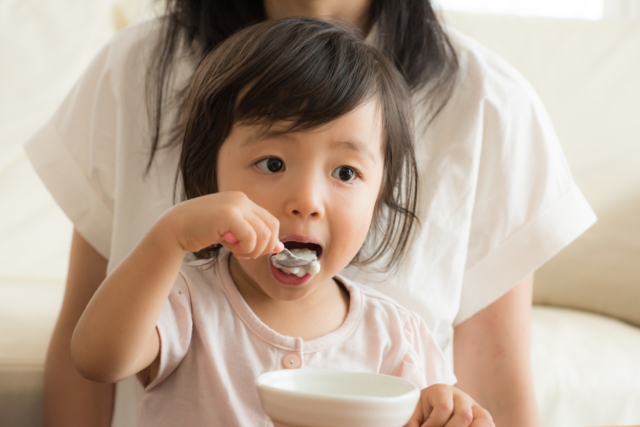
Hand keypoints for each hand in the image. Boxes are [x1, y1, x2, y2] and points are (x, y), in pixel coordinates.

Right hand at [166, 191, 282, 257]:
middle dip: (264, 246)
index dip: (270, 240)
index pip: (270, 221)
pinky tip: (233, 250)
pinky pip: (251, 237)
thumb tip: (280, 248)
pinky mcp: (229, 215)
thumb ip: (253, 236)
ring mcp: (236, 205)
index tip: (257, 252)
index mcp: (243, 201)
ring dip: (255, 249)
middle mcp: (241, 200)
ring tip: (239, 252)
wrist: (175, 227)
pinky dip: (247, 248)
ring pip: (264, 233)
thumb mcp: (231, 233)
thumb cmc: (201, 230)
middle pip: (272, 227)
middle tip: (247, 254)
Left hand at [405, 384, 493, 426]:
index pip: (444, 408)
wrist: (433, 409)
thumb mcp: (414, 414)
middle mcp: (461, 397)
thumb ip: (411, 422)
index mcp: (442, 391)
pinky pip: (490, 424)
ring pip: (482, 420)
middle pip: (464, 415)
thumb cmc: (423, 413)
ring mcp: (475, 408)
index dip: (434, 425)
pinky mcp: (483, 419)